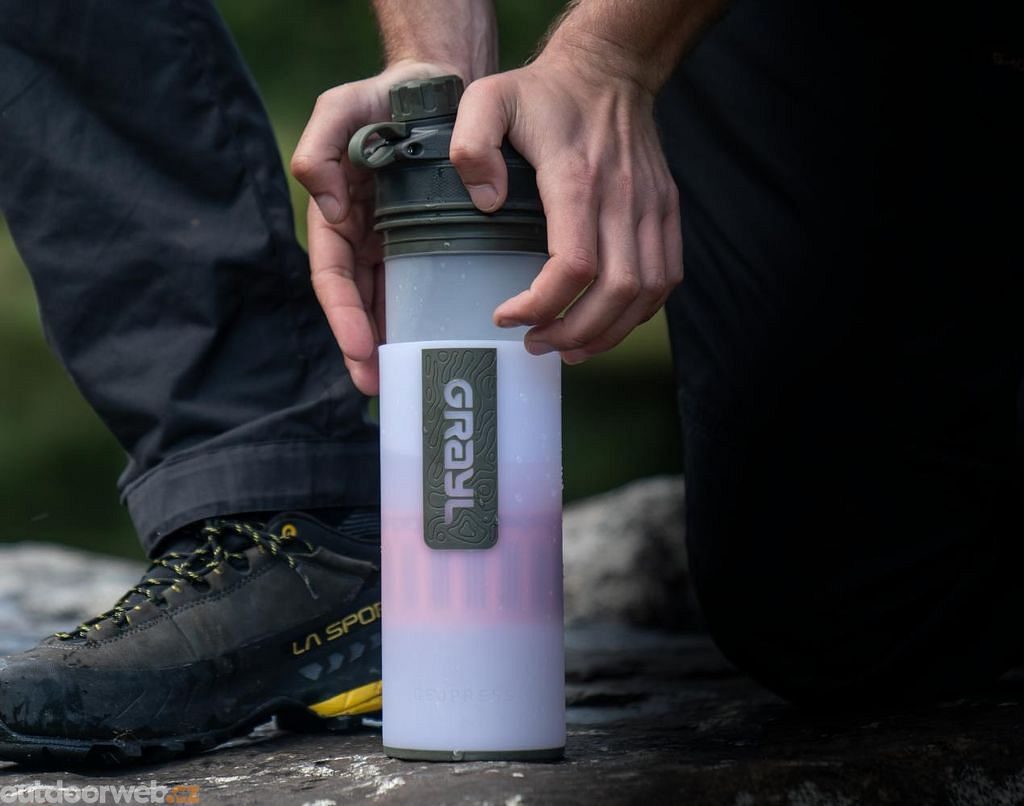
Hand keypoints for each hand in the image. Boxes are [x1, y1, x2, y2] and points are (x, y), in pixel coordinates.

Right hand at [291, 60, 457, 394]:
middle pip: (358, 306)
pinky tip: (442, 345)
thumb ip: (321, 151)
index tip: (362, 350)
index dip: (343, 318)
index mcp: (338, 219)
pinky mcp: (428, 246)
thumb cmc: (384, 98)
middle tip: (379, 388)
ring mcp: (395, 247)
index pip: (334, 279)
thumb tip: (330, 208)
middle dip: (363, 350)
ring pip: (389, 307)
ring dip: (393, 346)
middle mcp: (363, 240)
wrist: (439, 88)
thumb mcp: (341, 109)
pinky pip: (425, 289)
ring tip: (406, 383)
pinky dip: (426, 320)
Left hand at [449, 46, 683, 363]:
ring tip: (568, 347)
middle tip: (535, 344)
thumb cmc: (544, 93)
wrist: (611, 69)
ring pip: (645, 294)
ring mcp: (651, 207)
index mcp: (576, 179)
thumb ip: (470, 145)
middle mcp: (623, 198)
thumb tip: (486, 203)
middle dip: (573, 332)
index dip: (541, 304)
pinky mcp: (665, 212)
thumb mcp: (487, 98)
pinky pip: (665, 279)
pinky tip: (606, 325)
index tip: (506, 316)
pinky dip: (639, 313)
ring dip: (608, 333)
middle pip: (614, 292)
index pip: (573, 265)